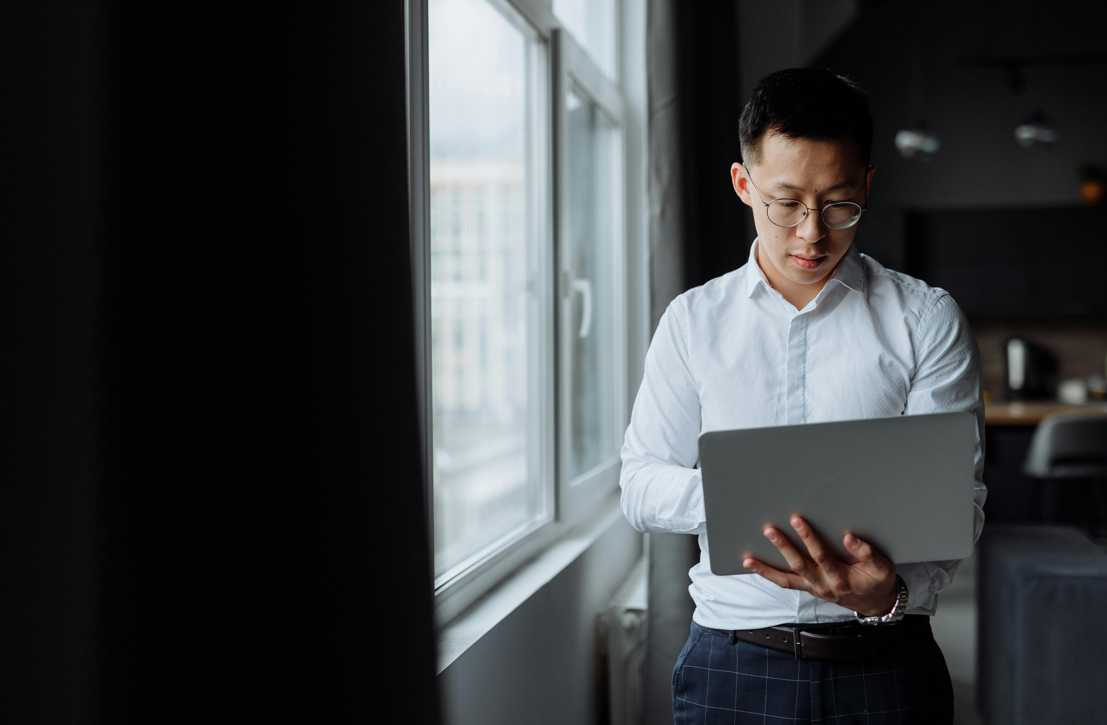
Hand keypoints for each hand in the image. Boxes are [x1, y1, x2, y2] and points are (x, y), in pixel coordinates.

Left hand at [742, 515, 896, 615]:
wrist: (874, 603)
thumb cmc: (876, 581)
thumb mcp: (881, 568)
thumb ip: (867, 553)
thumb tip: (849, 537)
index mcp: (840, 578)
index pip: (821, 556)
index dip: (809, 539)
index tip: (797, 521)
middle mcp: (823, 584)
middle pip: (799, 565)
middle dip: (783, 546)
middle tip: (770, 530)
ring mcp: (813, 588)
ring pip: (786, 579)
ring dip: (766, 568)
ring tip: (748, 558)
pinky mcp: (808, 588)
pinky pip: (785, 583)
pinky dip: (768, 575)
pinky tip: (753, 566)